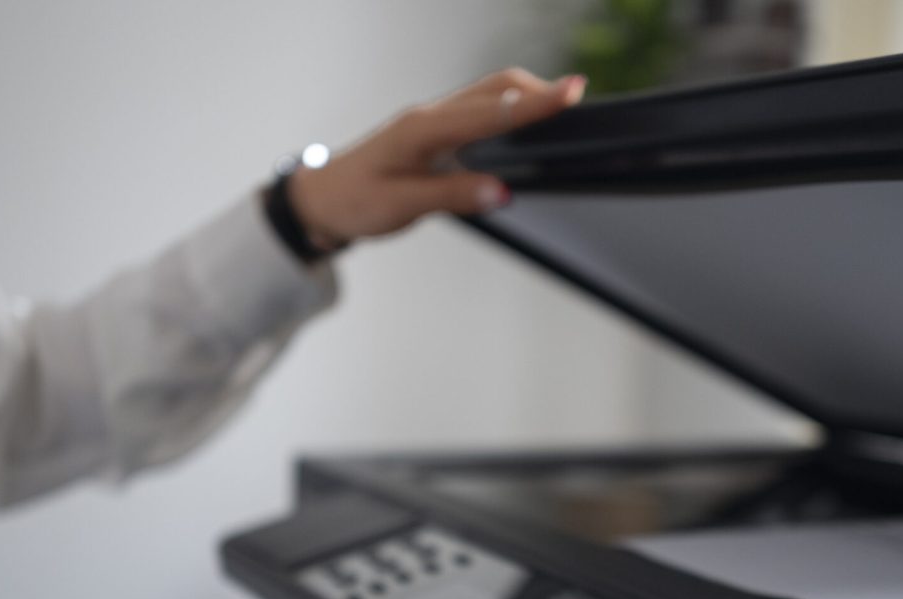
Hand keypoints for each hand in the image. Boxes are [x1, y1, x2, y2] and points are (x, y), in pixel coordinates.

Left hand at [288, 68, 586, 246]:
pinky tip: (525, 124)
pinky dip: (509, 112)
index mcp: (423, 130)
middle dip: (538, 91)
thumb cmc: (357, 201)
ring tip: (560, 108)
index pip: (490, 112)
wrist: (324, 198)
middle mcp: (432, 116)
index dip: (535, 104)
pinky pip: (480, 113)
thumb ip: (454, 196)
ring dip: (526, 97)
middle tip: (577, 97)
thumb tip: (501, 191)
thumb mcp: (403, 205)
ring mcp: (434, 121)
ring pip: (489, 95)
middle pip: (496, 89)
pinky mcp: (437, 133)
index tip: (572, 92)